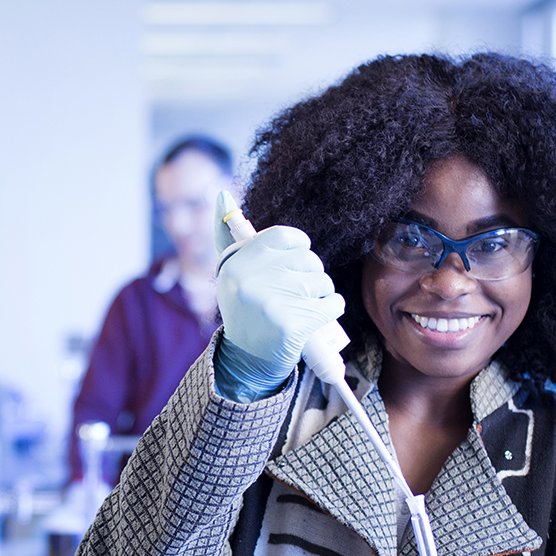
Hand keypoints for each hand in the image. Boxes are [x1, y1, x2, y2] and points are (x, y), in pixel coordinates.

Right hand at [213, 225, 343, 400]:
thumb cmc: (246, 311)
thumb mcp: (234, 273)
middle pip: (310, 261)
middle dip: (311, 278)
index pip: (288, 237)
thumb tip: (221, 194)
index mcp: (238, 263)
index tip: (295, 264)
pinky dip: (330, 312)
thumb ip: (230, 234)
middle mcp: (252, 279)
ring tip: (301, 309)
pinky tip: (313, 321)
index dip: (300, 250)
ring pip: (324, 282)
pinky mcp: (294, 325)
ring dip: (321, 296)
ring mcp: (274, 302)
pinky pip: (334, 304)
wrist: (247, 362)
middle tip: (295, 296)